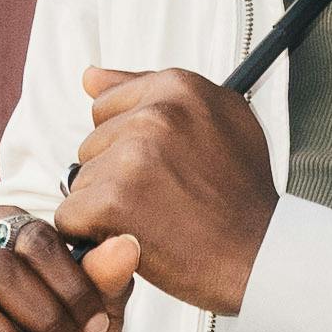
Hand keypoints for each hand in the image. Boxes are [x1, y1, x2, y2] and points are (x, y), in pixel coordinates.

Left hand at [61, 67, 277, 317]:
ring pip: (80, 182)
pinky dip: (92, 236)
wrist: (260, 254)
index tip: (159, 167)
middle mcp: (154, 115)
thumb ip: (150, 89)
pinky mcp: (112, 202)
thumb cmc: (242, 193)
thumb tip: (90, 77)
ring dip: (105, 207)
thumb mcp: (221, 118)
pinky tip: (132, 238)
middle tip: (163, 199)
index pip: (106, 106)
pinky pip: (71, 217)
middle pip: (91, 145)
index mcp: (178, 88)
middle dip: (114, 175)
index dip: (126, 144)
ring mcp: (131, 158)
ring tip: (154, 220)